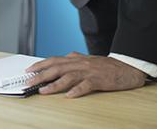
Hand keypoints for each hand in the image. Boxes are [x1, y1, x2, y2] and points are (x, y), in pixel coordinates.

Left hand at [26, 52, 146, 97]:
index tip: (28, 70)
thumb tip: (63, 59)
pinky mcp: (99, 80)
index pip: (54, 60)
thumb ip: (75, 59)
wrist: (128, 67)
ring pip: (68, 76)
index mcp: (76, 59)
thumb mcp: (88, 60)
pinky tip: (69, 96)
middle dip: (41, 75)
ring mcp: (89, 71)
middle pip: (57, 68)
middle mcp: (80, 63)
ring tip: (44, 91)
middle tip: (29, 82)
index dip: (40, 64)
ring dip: (54, 84)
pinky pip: (86, 85)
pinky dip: (77, 90)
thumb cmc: (108, 66)